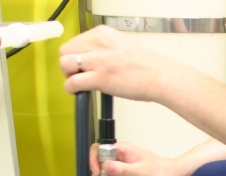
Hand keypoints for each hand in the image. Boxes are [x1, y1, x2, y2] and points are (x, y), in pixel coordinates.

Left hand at [59, 26, 183, 101]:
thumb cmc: (147, 65)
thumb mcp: (122, 44)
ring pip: (65, 65)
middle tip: (77, 73)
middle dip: (68, 64)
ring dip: (68, 75)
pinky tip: (78, 92)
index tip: (81, 63)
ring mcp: (98, 61)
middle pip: (65, 51)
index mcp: (104, 33)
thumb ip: (105, 48)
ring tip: (78, 82)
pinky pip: (72, 82)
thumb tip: (93, 57)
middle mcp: (98, 43)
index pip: (76, 40)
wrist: (160, 77)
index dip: (76, 54)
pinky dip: (71, 89)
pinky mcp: (99, 78)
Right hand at [89, 142, 188, 175]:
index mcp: (122, 152)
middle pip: (98, 171)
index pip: (100, 151)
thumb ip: (123, 169)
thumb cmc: (161, 170)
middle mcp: (118, 162)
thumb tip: (106, 166)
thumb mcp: (142, 170)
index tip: (97, 172)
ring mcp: (119, 175)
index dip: (94, 161)